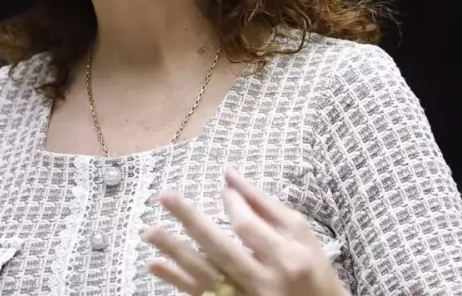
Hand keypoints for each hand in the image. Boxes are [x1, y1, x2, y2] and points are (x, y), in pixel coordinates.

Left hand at [144, 168, 347, 295]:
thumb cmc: (312, 268)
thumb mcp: (301, 234)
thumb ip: (267, 206)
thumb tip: (231, 178)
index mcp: (286, 257)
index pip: (248, 227)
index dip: (231, 204)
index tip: (223, 189)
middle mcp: (264, 281)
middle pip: (221, 249)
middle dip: (192, 221)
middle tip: (165, 197)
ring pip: (205, 275)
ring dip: (176, 252)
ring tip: (150, 231)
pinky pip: (200, 295)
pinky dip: (177, 281)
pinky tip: (155, 264)